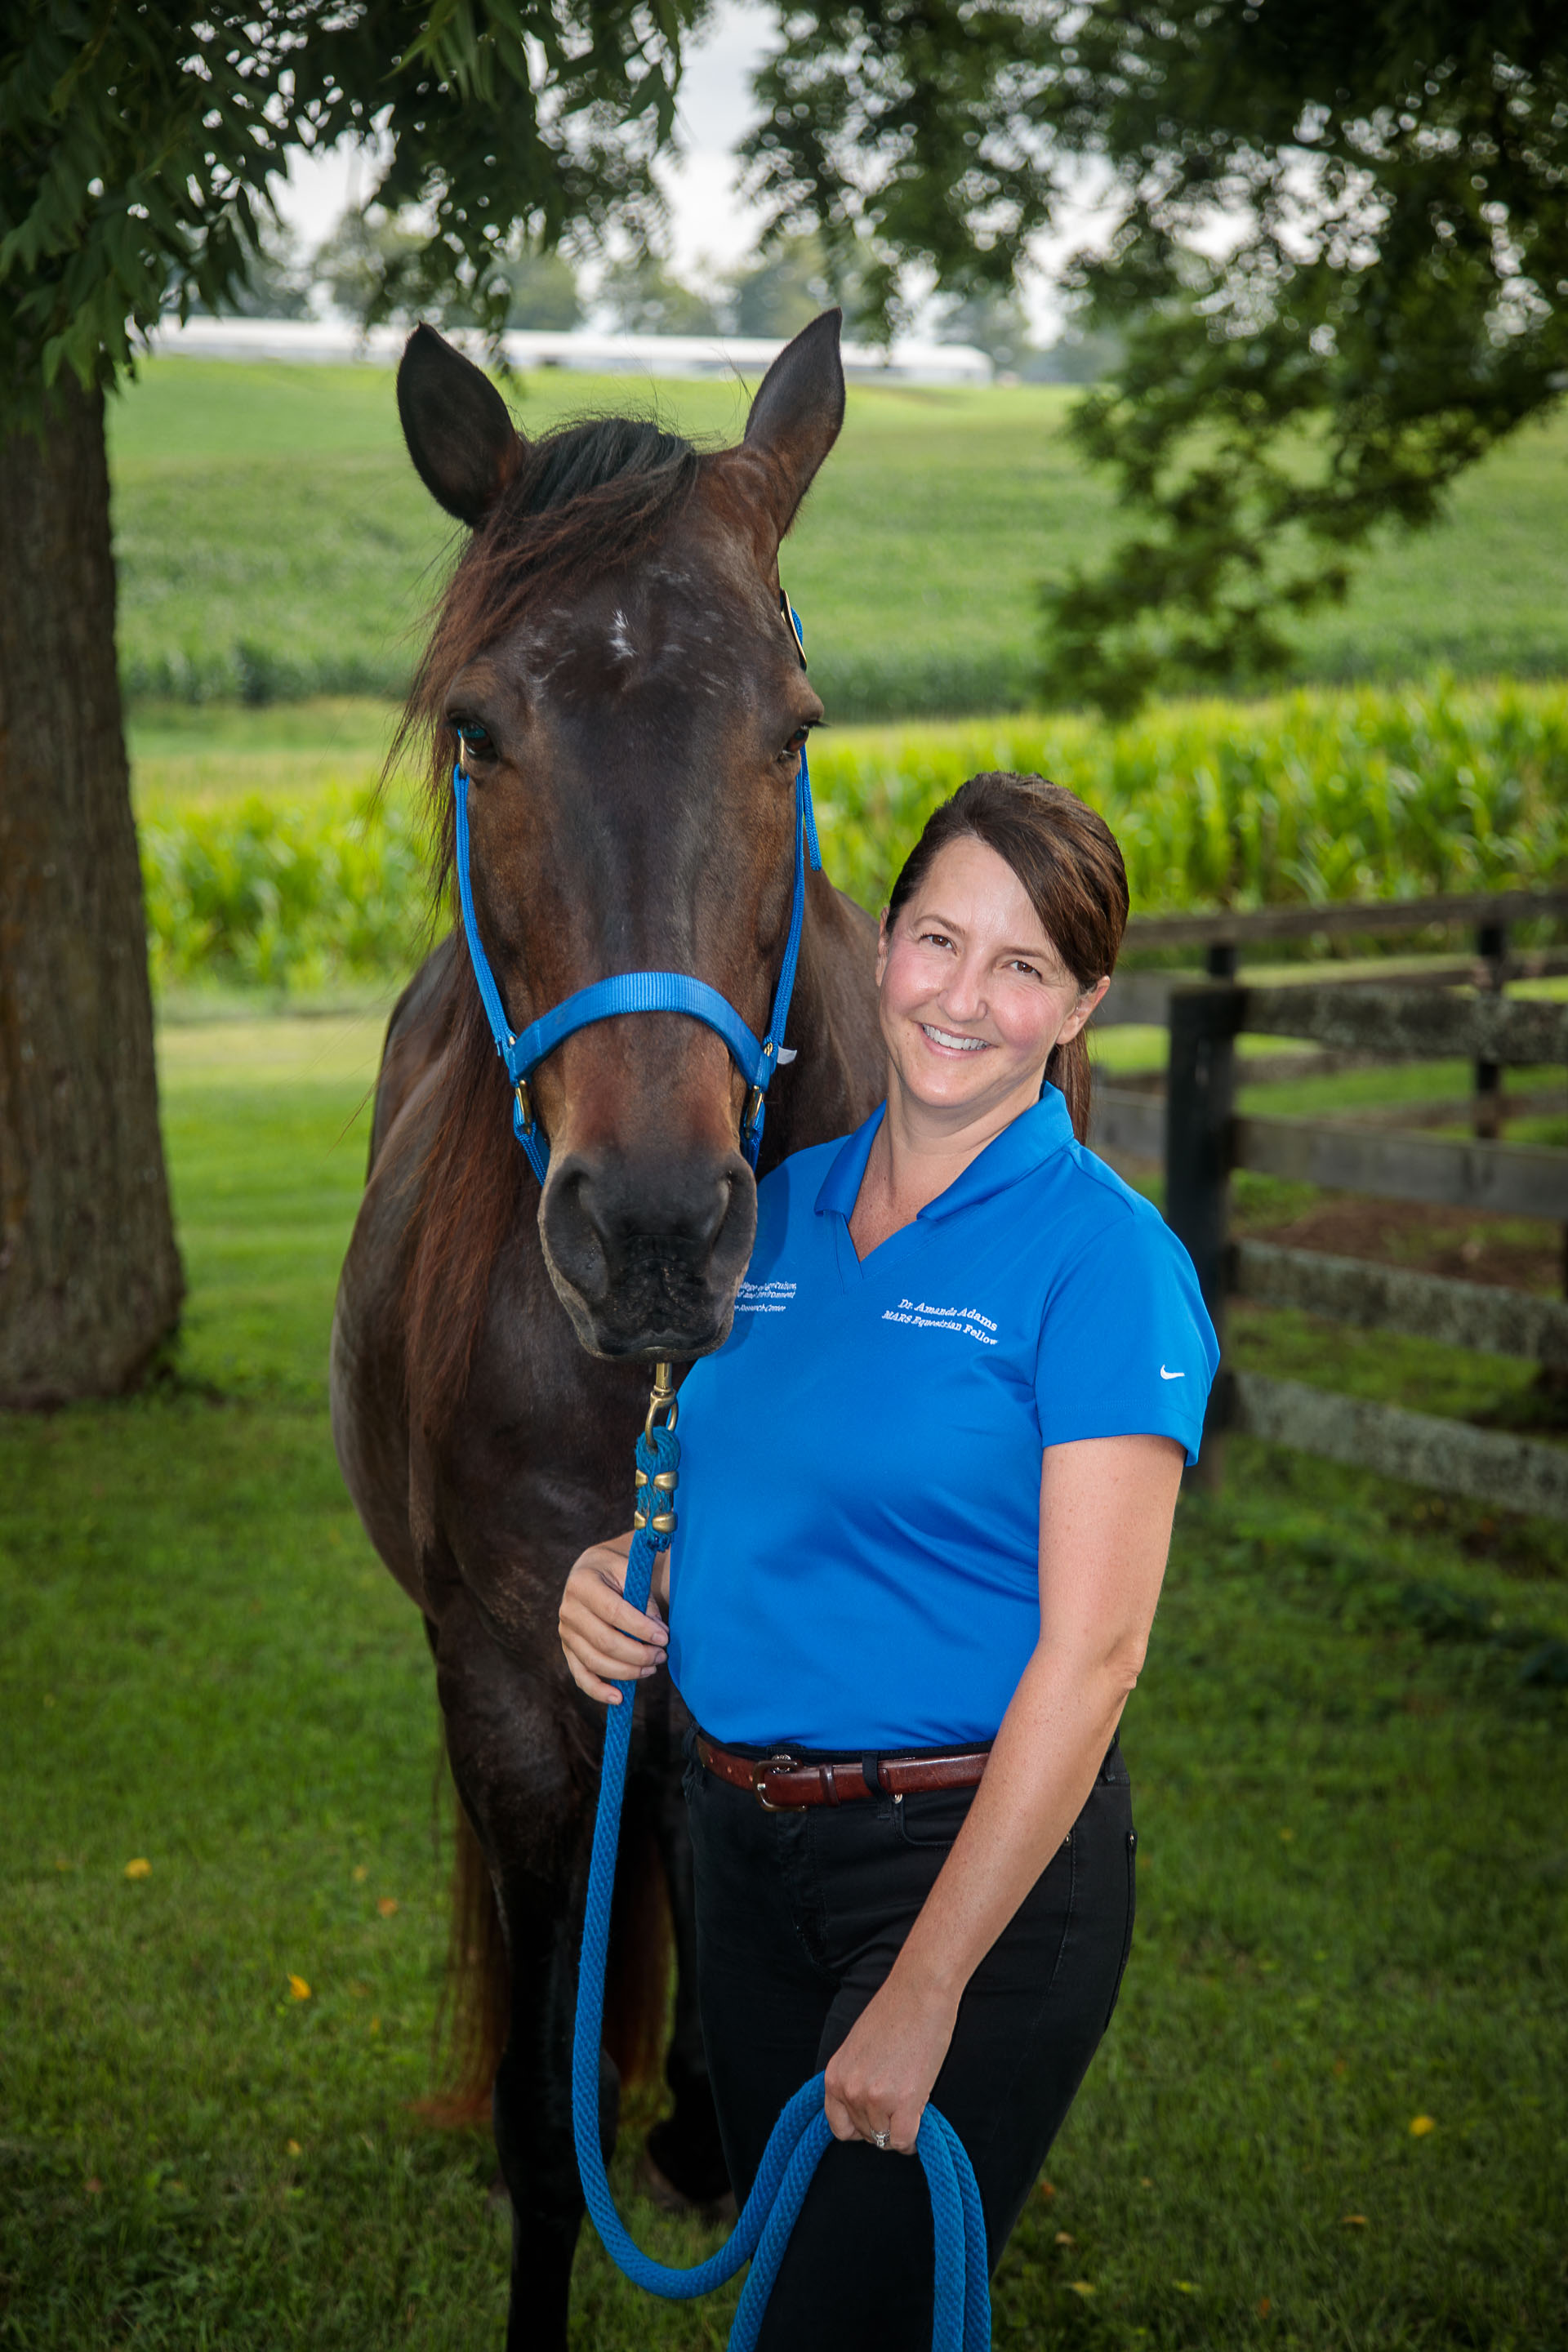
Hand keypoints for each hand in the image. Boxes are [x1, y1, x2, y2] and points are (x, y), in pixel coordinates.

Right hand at [558, 1534, 666, 1703]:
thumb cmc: (618, 1571)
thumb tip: (657, 1634)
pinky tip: (619, 1698)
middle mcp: (568, 1609)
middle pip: (604, 1641)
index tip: (664, 1638)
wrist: (595, 1570)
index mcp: (582, 1583)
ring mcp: (566, 1632)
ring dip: (626, 1671)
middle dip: (637, 1653)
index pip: (613, 1611)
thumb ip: (644, 1600)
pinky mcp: (568, 1650)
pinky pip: (581, 1675)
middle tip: (661, 1655)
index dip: (640, 1628)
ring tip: (652, 1668)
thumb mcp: (631, 1571)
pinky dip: (598, 1690)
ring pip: (594, 1661)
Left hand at [822, 1971, 958, 2154]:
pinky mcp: (904, 2102)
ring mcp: (876, 2098)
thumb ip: (855, 2079)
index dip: (859, 2128)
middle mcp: (850, 2090)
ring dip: (899, 2129)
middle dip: (883, 2124)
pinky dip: (912, 2139)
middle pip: (866, 2135)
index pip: (839, 2128)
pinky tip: (919, 2121)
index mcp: (834, 2076)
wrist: (919, 1991)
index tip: (874, 2119)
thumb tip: (864, 2109)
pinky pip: (903, 2141)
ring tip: (910, 2105)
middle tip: (898, 2103)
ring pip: (886, 2139)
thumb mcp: (857, 2048)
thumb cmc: (893, 2012)